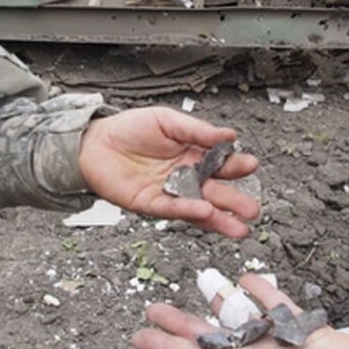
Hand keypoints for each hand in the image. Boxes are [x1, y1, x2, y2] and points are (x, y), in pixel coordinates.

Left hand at [77, 106, 259, 237]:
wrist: (95, 141)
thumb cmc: (130, 128)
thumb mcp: (167, 120)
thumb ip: (197, 130)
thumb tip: (228, 136)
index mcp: (193, 154)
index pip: (221, 164)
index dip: (236, 166)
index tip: (250, 165)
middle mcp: (185, 176)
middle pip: (215, 192)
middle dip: (235, 201)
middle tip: (252, 209)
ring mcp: (169, 192)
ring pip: (198, 208)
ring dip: (219, 219)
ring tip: (239, 228)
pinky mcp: (150, 203)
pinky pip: (172, 209)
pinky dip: (188, 212)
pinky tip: (205, 213)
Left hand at [133, 273, 348, 348]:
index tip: (139, 336)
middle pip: (211, 337)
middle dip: (181, 323)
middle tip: (152, 307)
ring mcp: (283, 348)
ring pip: (243, 319)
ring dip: (219, 302)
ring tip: (199, 282)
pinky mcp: (309, 333)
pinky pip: (279, 308)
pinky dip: (263, 293)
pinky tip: (248, 279)